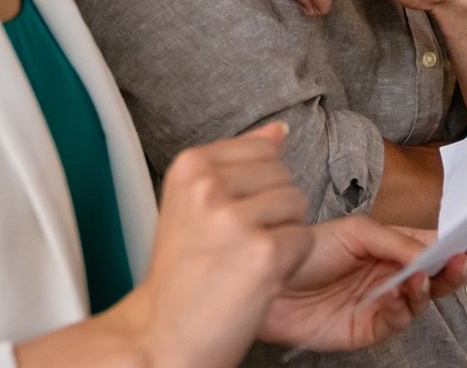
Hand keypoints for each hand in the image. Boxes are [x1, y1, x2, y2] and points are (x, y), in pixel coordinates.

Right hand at [112, 124, 311, 365]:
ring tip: (246, 260)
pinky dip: (290, 263)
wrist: (162, 335)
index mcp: (190, 166)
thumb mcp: (194, 203)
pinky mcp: (263, 252)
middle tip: (236, 245)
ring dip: (283, 235)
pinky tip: (257, 277)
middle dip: (272, 210)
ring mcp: (235, 218)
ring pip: (298, 204)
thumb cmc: (181, 275)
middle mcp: (209, 186)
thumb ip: (236, 162)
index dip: (257, 187)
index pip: (263, 147)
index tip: (228, 216)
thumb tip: (279, 131)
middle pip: (284, 175)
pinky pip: (304, 240)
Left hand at [259, 220, 466, 350]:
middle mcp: (390, 274)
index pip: (431, 243)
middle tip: (466, 257)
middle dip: (453, 266)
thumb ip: (396, 241)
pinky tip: (403, 291)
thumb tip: (431, 251)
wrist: (271, 282)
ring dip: (431, 286)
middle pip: (434, 274)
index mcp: (390, 245)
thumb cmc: (309, 249)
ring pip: (421, 299)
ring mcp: (382, 302)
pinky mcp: (369, 328)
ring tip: (429, 272)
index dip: (456, 241)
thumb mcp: (356, 232)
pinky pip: (398, 321)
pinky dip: (406, 307)